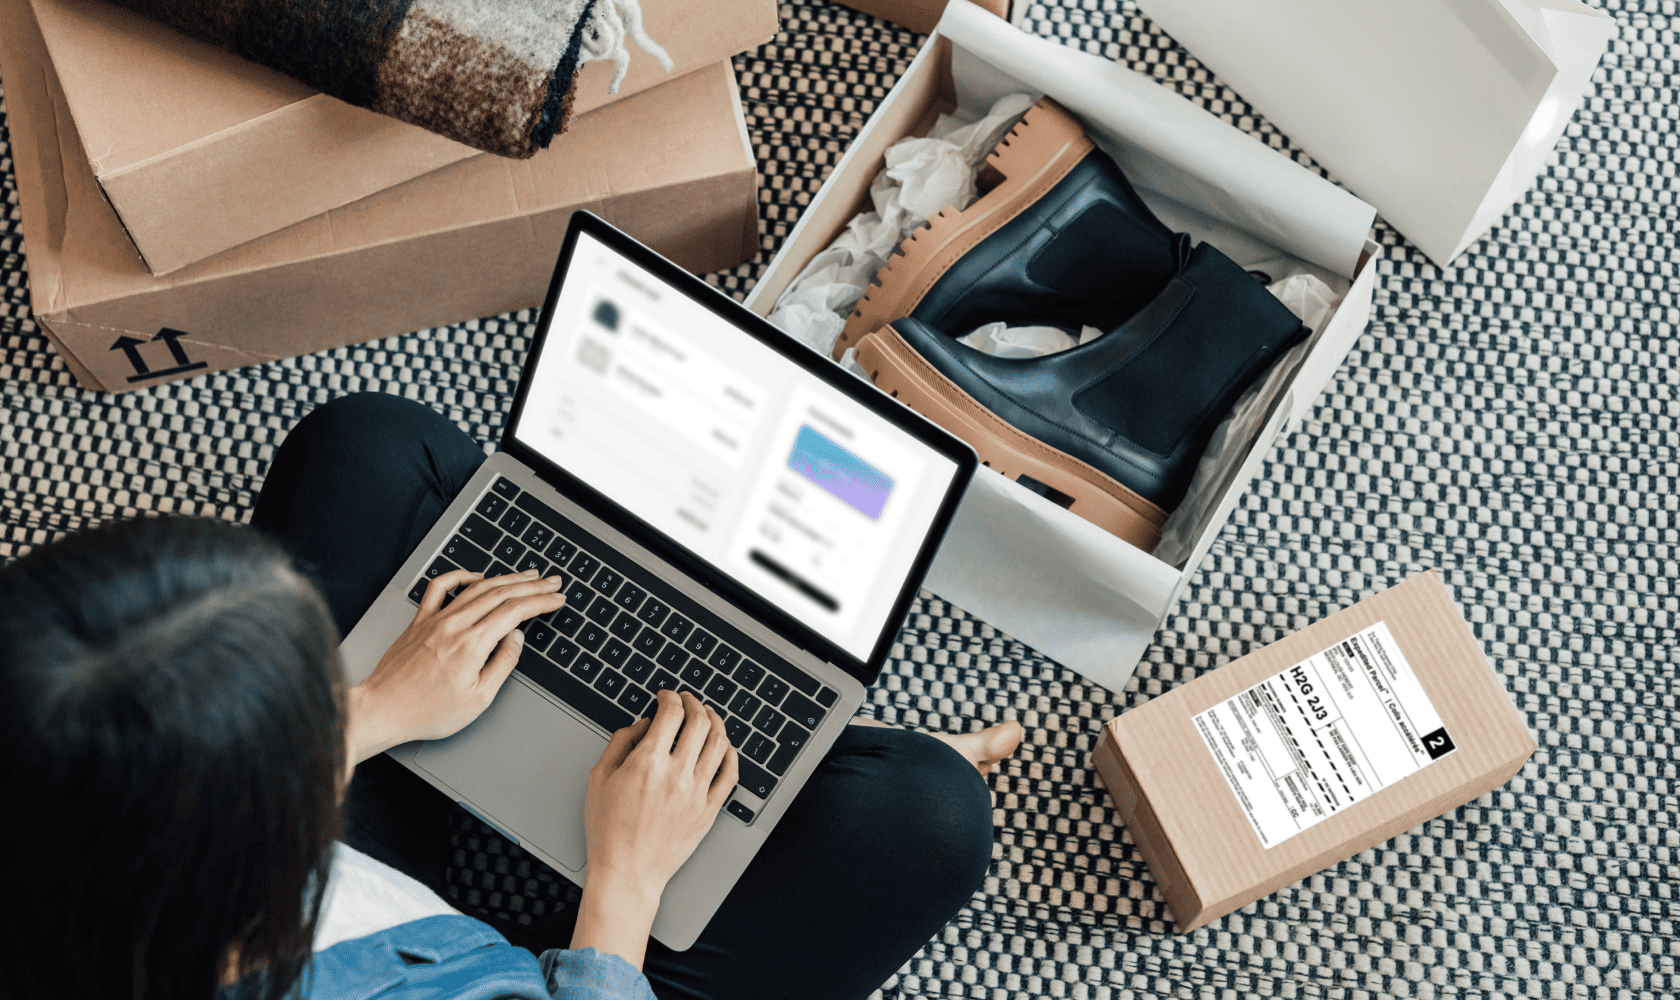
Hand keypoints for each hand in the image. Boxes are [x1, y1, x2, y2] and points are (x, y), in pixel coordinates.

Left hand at [346, 569, 564, 768]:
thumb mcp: (478, 699)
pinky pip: (440, 587)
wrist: (383, 709)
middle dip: (532, 585)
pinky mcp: (420, 621)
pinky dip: (461, 576)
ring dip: (506, 578)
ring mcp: (435, 619)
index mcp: (472, 644)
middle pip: (501, 593)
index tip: (556, 599)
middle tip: (552, 582)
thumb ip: (502, 663)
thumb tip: (515, 638)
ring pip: (477, 587)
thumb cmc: (427, 711)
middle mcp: (454, 625)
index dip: (540, 602)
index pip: (515, 611)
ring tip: (526, 575)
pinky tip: (475, 576)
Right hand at [570, 691, 737, 966]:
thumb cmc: (608, 830)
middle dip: (694, 703)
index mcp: (649, 762)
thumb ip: (620, 743)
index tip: (666, 696)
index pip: (671, 713)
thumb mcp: (599, 779)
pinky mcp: (709, 810)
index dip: (670, 697)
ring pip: (719, 743)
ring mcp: (697, 792)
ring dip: (715, 722)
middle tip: (688, 701)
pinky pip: (730, 774)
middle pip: (699, 722)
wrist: (627, 873)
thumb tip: (643, 724)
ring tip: (708, 716)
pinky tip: (725, 746)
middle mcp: (678, 773)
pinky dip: (730, 754)